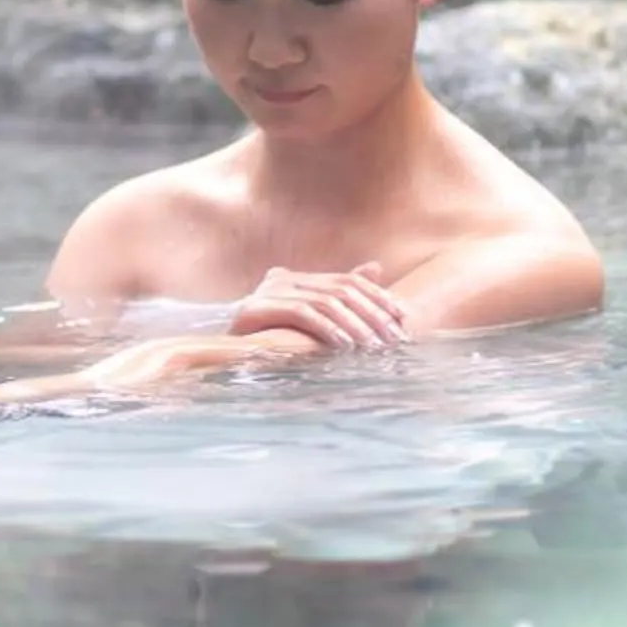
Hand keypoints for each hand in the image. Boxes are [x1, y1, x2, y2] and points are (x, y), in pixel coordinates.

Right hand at [226, 264, 408, 351]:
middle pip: (341, 290)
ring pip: (326, 302)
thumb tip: (376, 267)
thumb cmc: (268, 344)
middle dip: (372, 314)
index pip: (347, 281)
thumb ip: (339, 295)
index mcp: (295, 278)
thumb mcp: (310, 321)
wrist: (224, 359)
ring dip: (355, 326)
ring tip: (373, 347)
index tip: (402, 317)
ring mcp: (268, 291)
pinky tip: (344, 346)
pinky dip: (327, 330)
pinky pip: (302, 314)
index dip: (378, 296)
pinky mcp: (257, 308)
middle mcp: (283, 278)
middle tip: (394, 338)